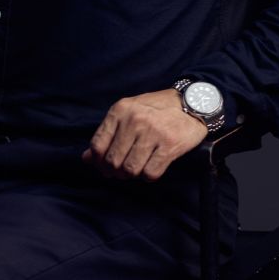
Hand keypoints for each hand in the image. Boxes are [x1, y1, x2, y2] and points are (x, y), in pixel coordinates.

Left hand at [81, 88, 207, 180]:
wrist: (192, 103)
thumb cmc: (156, 109)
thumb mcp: (128, 113)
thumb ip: (107, 134)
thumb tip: (86, 159)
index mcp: (120, 110)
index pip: (97, 146)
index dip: (98, 162)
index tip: (105, 166)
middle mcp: (134, 120)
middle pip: (113, 161)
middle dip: (116, 171)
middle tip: (123, 170)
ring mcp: (152, 132)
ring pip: (130, 170)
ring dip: (133, 174)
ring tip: (138, 167)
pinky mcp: (169, 145)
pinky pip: (150, 174)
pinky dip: (149, 175)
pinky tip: (152, 165)